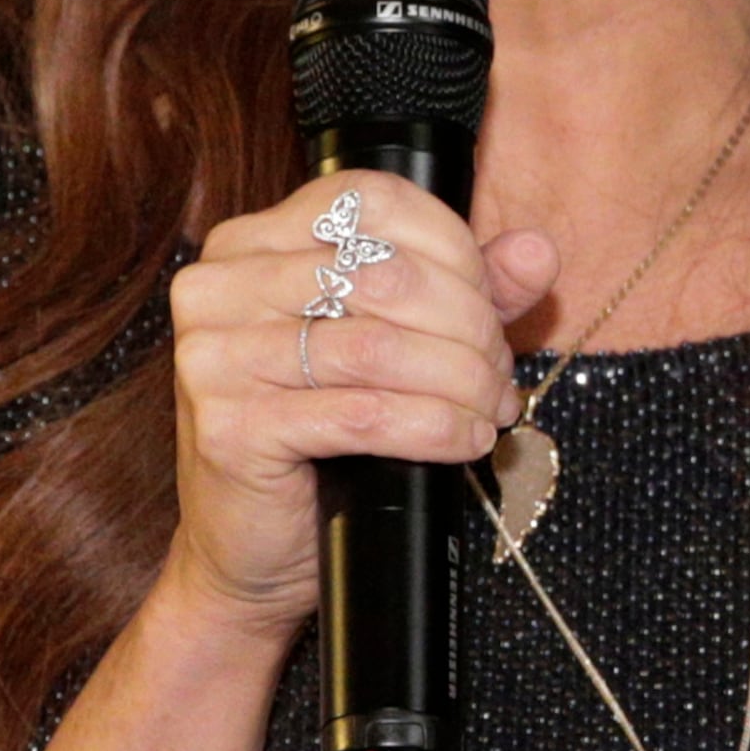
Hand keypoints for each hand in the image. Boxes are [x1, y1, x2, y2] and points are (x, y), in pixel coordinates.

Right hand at [159, 172, 556, 636]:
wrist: (254, 547)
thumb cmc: (325, 436)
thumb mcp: (399, 342)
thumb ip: (467, 288)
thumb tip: (535, 251)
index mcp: (253, 241)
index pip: (377, 204)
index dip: (456, 254)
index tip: (491, 309)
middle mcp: (219, 285)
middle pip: (385, 275)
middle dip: (468, 327)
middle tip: (498, 376)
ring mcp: (214, 355)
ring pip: (379, 347)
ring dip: (460, 381)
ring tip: (492, 410)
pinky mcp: (230, 427)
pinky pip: (364, 414)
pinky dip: (434, 426)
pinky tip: (465, 440)